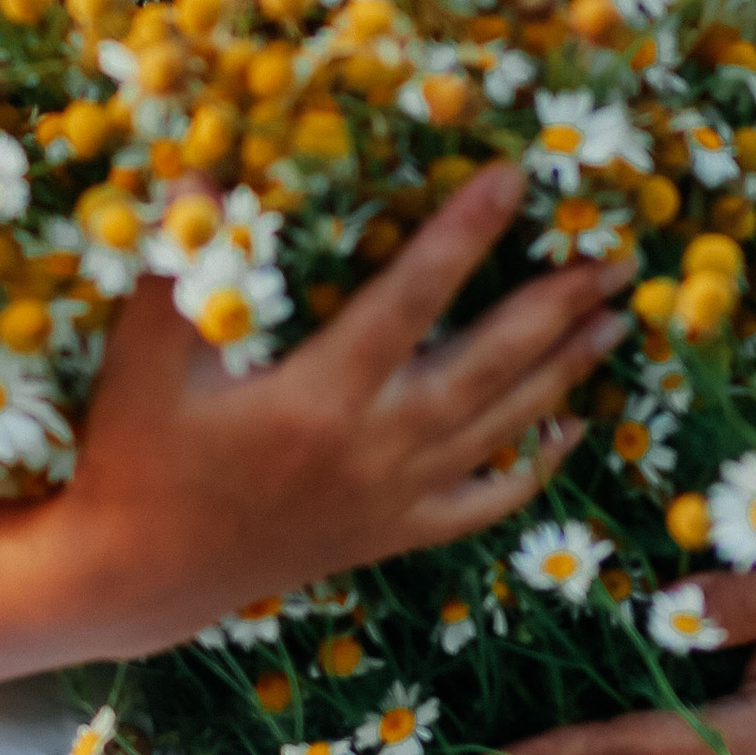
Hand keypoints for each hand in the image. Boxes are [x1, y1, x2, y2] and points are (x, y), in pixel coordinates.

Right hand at [60, 162, 636, 661]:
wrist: (139, 578)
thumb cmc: (136, 455)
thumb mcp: (142, 362)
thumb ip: (177, 269)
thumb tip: (204, 176)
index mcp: (320, 397)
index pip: (411, 299)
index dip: (464, 235)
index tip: (514, 177)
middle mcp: (375, 448)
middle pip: (489, 365)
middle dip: (559, 306)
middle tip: (619, 254)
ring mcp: (393, 496)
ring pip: (502, 427)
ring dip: (565, 370)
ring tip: (617, 318)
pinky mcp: (394, 531)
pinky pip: (484, 500)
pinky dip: (535, 465)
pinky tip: (571, 428)